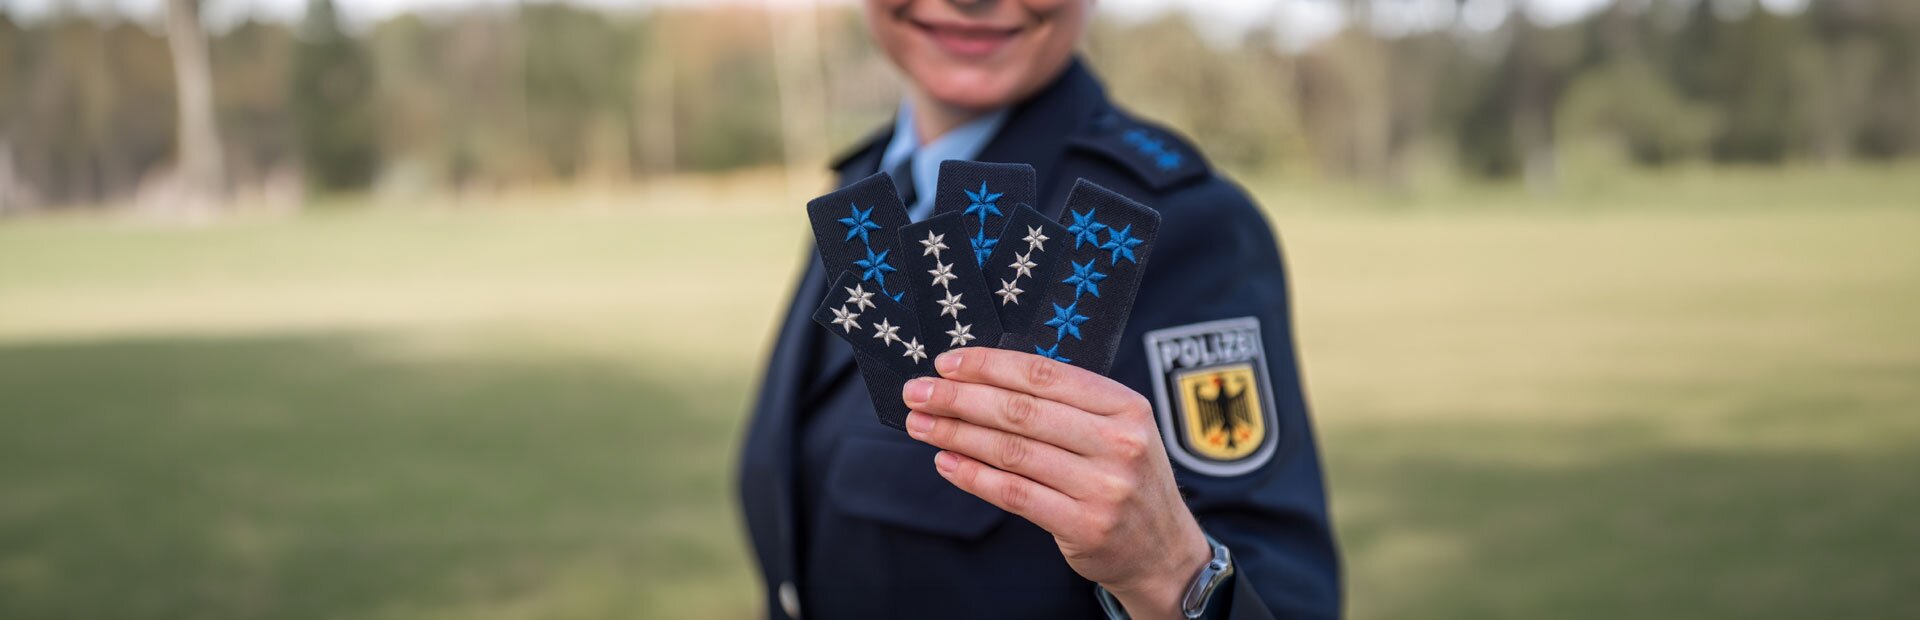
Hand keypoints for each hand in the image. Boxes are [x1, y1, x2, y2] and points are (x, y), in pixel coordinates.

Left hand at [902, 347, 1210, 619]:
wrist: (1162, 551)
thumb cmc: (1126, 479)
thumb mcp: (1117, 430)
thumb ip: (1066, 404)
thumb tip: (985, 377)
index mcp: (1126, 407)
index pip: (1045, 375)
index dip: (989, 365)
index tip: (947, 363)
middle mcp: (1119, 444)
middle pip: (1022, 411)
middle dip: (960, 398)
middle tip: (919, 392)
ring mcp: (1103, 488)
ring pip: (1012, 452)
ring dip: (957, 435)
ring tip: (922, 425)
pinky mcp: (1083, 526)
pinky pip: (1014, 493)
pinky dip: (973, 476)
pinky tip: (946, 462)